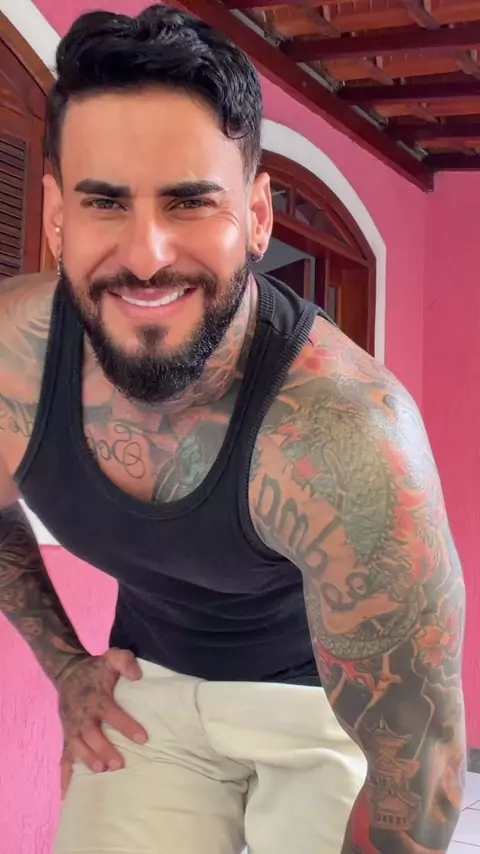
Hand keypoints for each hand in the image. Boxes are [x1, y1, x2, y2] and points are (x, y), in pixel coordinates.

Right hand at [57, 648, 147, 797]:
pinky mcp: (66, 736)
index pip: (112, 713)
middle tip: (118, 764)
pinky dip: (65, 776)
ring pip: (76, 747)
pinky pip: (64, 757)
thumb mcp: (111, 657)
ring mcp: (72, 727)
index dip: (126, 725)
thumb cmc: (96, 669)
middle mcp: (82, 714)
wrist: (68, 672)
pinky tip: (69, 795)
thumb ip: (125, 661)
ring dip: (88, 760)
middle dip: (104, 749)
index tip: (143, 738)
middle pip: (91, 734)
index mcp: (96, 698)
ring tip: (101, 771)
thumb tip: (137, 676)